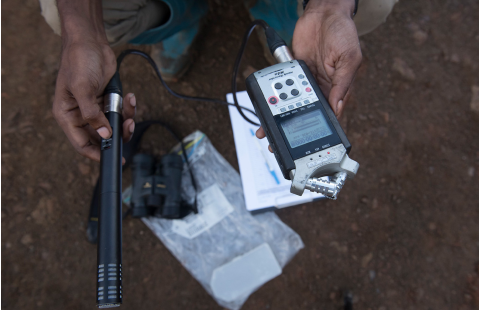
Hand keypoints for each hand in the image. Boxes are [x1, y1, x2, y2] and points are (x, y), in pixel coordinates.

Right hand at [53, 40, 135, 161]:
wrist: (90, 42)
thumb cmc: (80, 62)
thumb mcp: (83, 89)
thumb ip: (92, 114)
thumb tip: (105, 135)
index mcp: (67, 115)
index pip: (81, 144)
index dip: (96, 154)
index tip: (113, 158)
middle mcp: (80, 115)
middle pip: (101, 138)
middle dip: (117, 135)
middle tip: (129, 127)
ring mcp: (95, 109)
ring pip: (114, 126)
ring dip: (125, 121)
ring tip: (130, 109)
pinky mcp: (107, 101)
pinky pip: (120, 112)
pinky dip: (128, 108)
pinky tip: (130, 96)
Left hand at [256, 0, 361, 149]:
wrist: (323, 13)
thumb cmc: (343, 33)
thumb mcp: (349, 59)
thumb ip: (342, 84)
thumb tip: (337, 107)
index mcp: (337, 89)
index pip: (329, 115)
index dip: (318, 130)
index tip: (307, 144)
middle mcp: (320, 88)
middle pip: (305, 114)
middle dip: (292, 129)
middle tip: (277, 143)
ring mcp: (305, 81)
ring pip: (290, 104)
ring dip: (278, 117)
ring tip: (264, 131)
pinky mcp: (293, 72)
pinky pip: (282, 88)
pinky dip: (272, 98)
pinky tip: (263, 108)